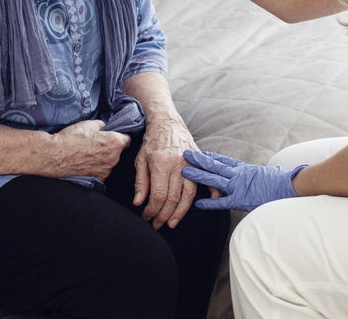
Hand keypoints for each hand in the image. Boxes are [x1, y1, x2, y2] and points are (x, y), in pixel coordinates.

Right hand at [46, 120, 130, 180]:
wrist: (55, 155)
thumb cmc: (71, 138)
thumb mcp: (89, 124)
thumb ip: (102, 126)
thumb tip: (105, 128)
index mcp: (115, 142)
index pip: (128, 139)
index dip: (122, 136)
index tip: (116, 135)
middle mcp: (114, 158)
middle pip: (119, 152)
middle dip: (112, 148)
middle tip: (98, 144)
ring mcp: (106, 170)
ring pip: (110, 162)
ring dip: (104, 158)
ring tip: (89, 153)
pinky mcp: (98, 179)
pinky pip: (102, 171)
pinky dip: (97, 168)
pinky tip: (86, 162)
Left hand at [133, 114, 197, 229]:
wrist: (167, 122)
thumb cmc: (152, 141)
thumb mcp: (140, 160)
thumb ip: (140, 183)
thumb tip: (139, 203)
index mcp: (161, 163)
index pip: (158, 195)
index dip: (152, 210)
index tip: (146, 217)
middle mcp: (178, 164)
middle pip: (173, 198)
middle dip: (164, 215)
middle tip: (157, 225)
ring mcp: (190, 163)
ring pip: (188, 194)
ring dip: (180, 212)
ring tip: (172, 222)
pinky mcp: (198, 161)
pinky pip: (204, 181)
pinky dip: (208, 193)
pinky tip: (208, 204)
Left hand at [182, 149, 305, 211]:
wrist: (290, 187)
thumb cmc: (282, 182)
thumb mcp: (269, 173)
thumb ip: (260, 174)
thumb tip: (265, 173)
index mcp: (245, 169)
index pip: (224, 161)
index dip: (211, 156)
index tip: (201, 152)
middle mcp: (239, 175)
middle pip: (215, 165)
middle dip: (199, 159)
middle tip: (185, 153)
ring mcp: (238, 186)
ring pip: (214, 178)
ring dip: (198, 174)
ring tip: (184, 170)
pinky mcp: (240, 199)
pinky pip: (221, 202)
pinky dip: (209, 203)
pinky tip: (197, 204)